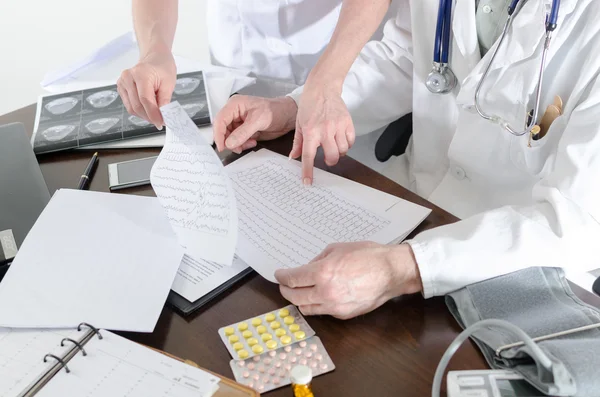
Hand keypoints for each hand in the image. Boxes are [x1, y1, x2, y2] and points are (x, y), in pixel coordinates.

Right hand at [117, 47, 175, 129]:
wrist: (154, 58)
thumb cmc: (162, 68)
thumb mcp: (169, 83)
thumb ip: (165, 100)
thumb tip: (162, 117)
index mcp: (141, 74)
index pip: (145, 100)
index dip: (153, 114)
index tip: (161, 123)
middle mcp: (128, 78)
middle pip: (137, 106)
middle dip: (150, 117)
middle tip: (161, 121)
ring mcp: (122, 83)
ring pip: (132, 108)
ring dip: (144, 116)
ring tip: (156, 115)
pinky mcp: (121, 88)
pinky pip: (129, 105)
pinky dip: (140, 111)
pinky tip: (148, 109)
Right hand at [214, 95, 297, 153]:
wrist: (288, 116)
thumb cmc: (276, 111)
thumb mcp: (259, 120)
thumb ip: (243, 132)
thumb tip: (229, 143)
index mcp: (235, 105)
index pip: (220, 120)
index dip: (218, 134)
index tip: (222, 147)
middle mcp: (234, 113)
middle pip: (222, 130)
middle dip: (229, 141)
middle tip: (238, 148)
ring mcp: (239, 122)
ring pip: (229, 137)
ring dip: (237, 144)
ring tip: (250, 143)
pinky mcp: (244, 130)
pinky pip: (237, 141)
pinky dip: (243, 144)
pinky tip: (252, 142)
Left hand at [274, 242, 421, 319]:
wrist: (391, 272)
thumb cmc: (368, 256)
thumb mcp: (337, 249)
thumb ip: (318, 260)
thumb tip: (307, 269)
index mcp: (322, 273)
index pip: (293, 279)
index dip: (282, 277)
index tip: (279, 275)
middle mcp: (326, 292)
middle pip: (294, 297)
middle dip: (286, 291)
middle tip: (284, 285)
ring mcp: (335, 306)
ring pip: (307, 309)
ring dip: (299, 301)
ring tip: (298, 293)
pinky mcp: (344, 314)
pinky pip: (323, 312)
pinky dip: (317, 305)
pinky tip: (319, 297)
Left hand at [290, 85, 354, 185]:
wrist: (322, 89)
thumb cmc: (309, 106)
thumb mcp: (299, 124)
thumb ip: (298, 143)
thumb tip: (294, 157)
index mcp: (310, 132)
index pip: (308, 157)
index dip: (308, 171)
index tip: (308, 182)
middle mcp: (325, 130)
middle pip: (332, 157)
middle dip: (330, 161)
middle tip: (326, 157)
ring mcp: (338, 126)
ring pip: (343, 150)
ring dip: (339, 152)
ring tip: (333, 145)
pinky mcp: (348, 122)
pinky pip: (351, 141)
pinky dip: (347, 144)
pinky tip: (340, 139)